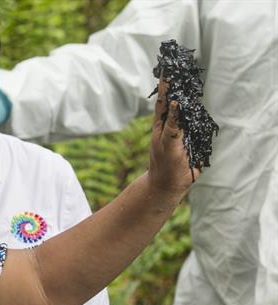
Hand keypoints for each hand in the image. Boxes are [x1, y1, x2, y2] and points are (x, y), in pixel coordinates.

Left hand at [148, 79, 198, 197]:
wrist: (170, 184)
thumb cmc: (166, 165)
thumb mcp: (168, 144)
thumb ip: (173, 126)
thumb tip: (175, 104)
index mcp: (162, 125)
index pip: (164, 102)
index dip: (166, 87)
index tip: (167, 71)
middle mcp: (172, 125)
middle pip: (173, 100)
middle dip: (173, 84)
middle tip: (174, 66)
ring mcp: (182, 131)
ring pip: (184, 109)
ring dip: (184, 94)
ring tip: (182, 76)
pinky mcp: (192, 137)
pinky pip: (195, 121)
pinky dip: (194, 110)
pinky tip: (195, 100)